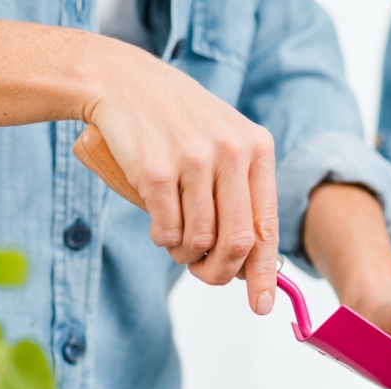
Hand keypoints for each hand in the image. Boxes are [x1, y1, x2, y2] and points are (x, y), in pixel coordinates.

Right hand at [84, 40, 278, 314]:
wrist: (123, 81)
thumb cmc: (179, 121)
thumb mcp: (226, 140)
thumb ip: (244, 190)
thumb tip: (254, 256)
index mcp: (257, 148)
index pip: (267, 226)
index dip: (264, 273)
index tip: (262, 304)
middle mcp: (232, 152)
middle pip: (238, 243)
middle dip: (220, 272)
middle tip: (204, 273)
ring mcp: (194, 160)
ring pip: (201, 240)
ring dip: (187, 255)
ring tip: (179, 242)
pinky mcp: (156, 170)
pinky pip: (167, 231)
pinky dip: (164, 241)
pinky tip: (160, 228)